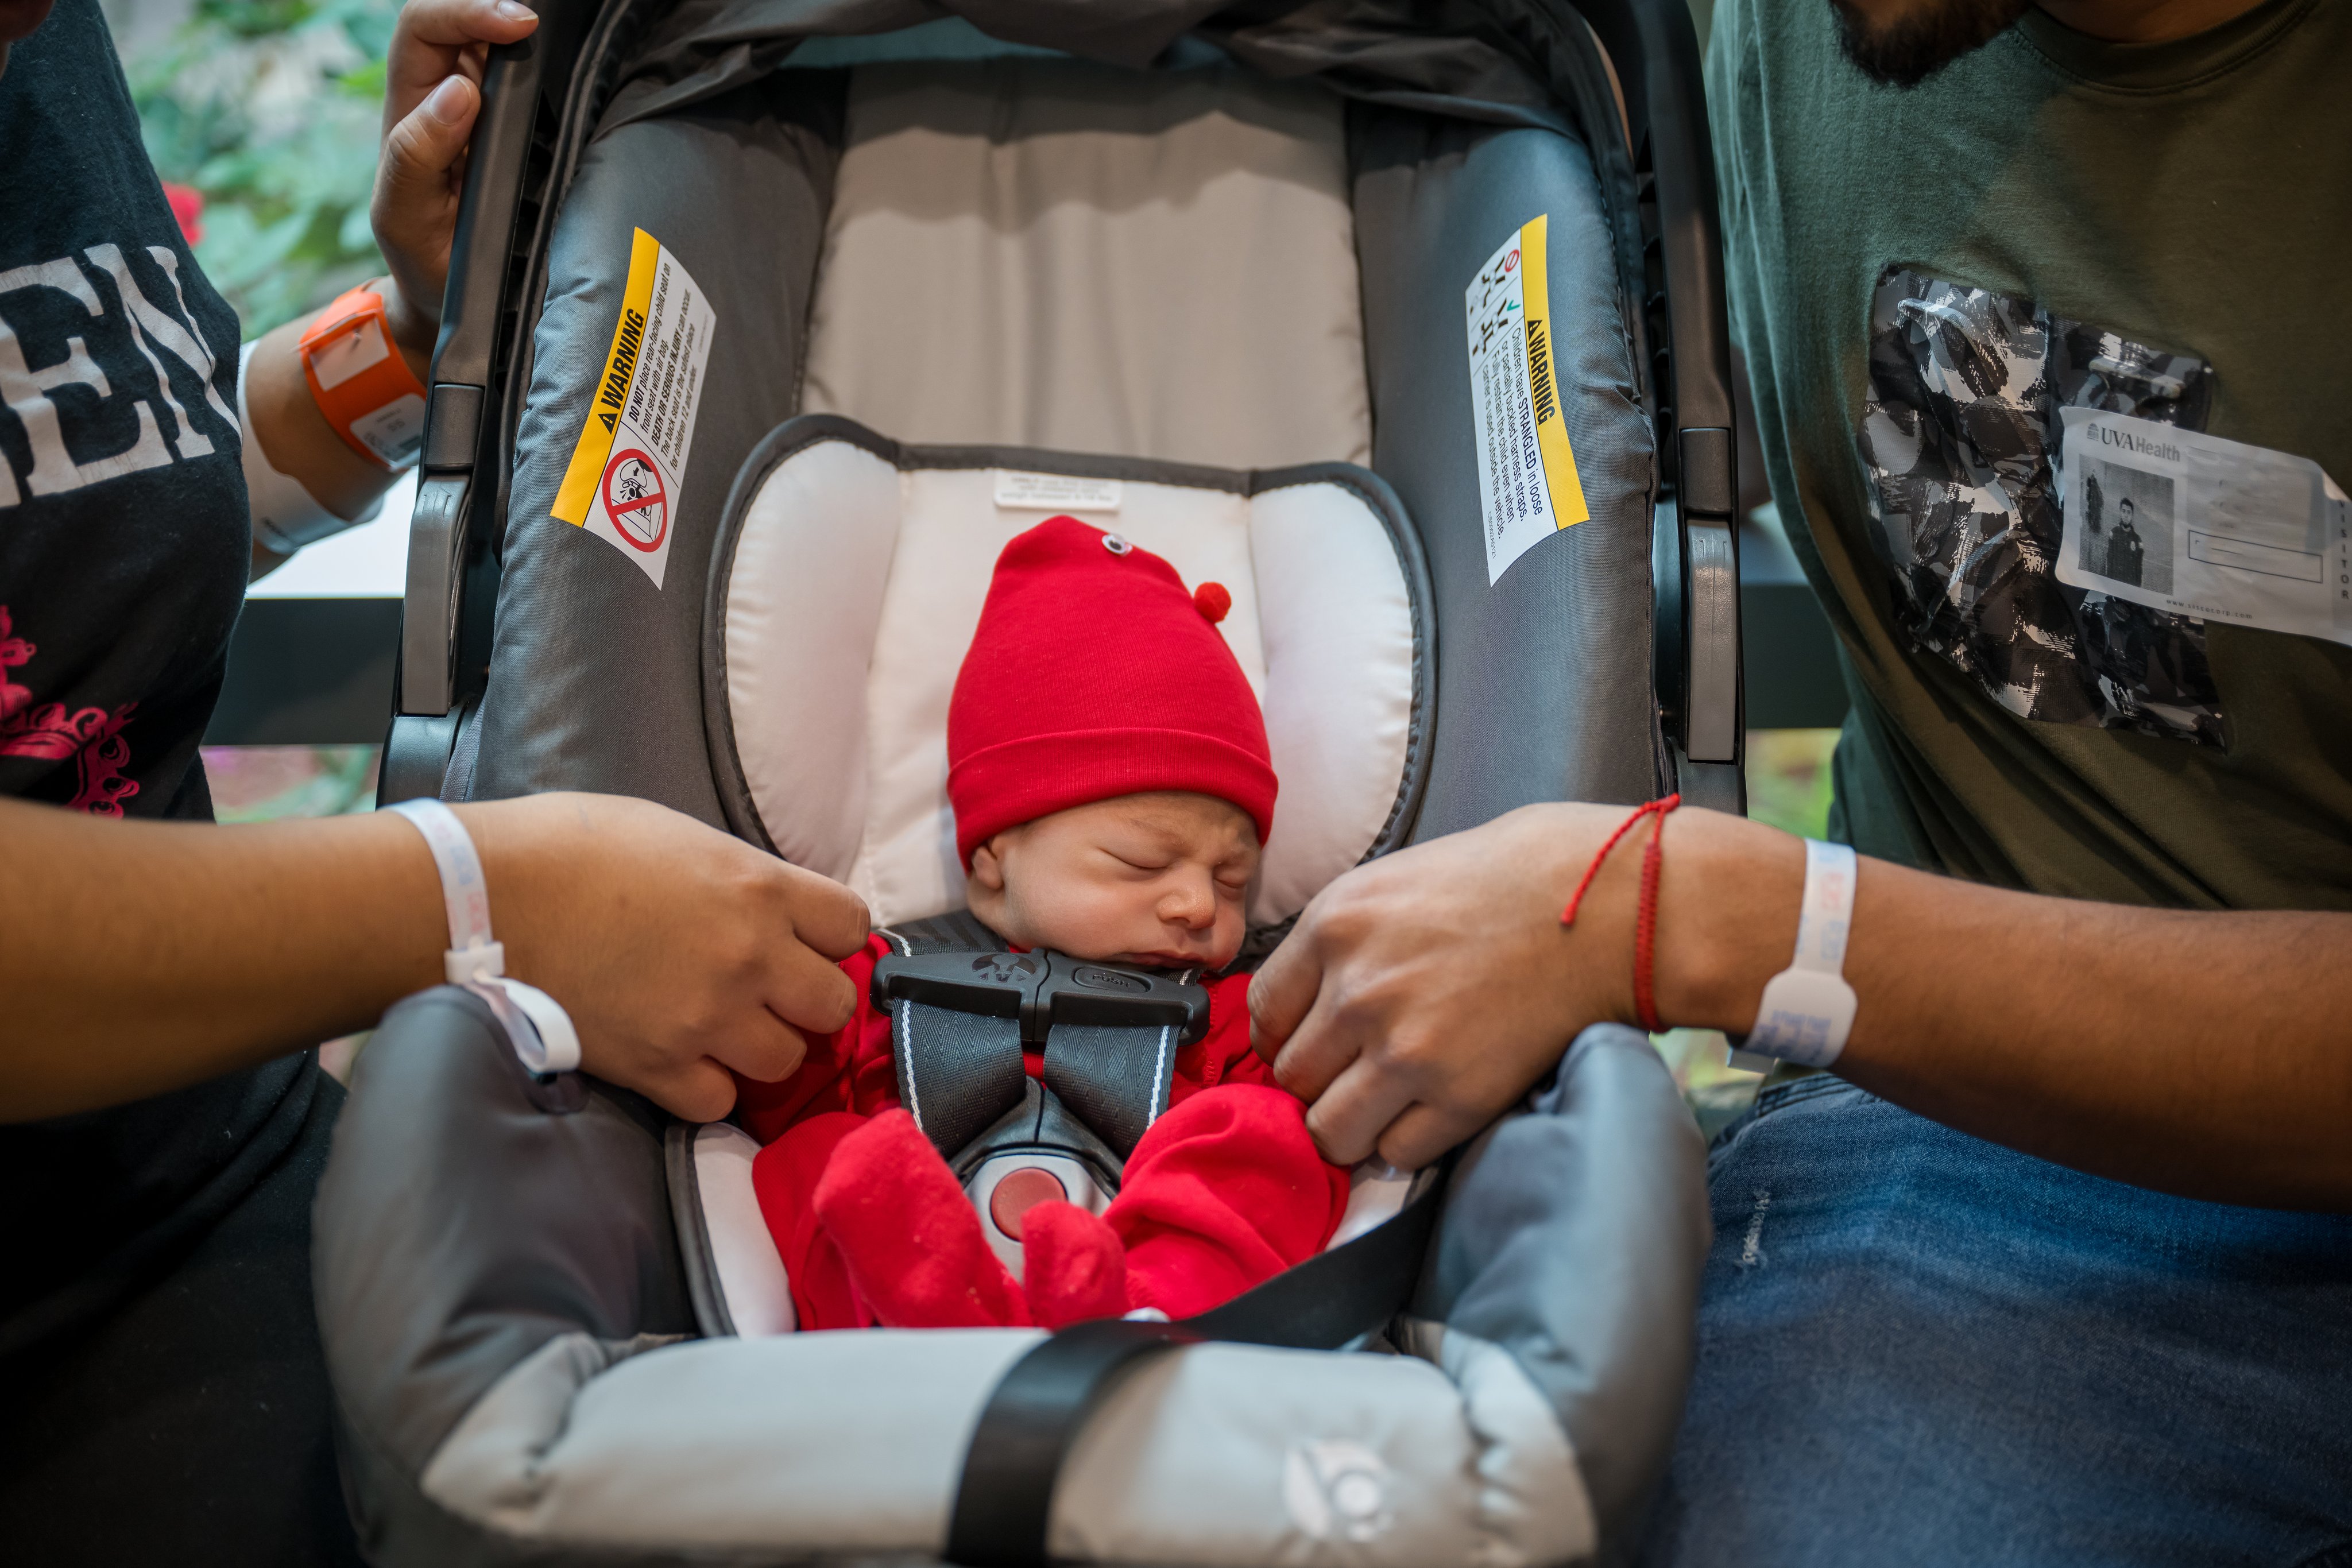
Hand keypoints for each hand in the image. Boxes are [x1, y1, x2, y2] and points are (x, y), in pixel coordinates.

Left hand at [370, 0, 539, 365]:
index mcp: (411, 106)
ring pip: (498, 45)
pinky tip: (576, 68)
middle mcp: (444, 97)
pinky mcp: (522, 133)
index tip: (520, 26)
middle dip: (497, 9)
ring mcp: (484, 114)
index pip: (425, 26)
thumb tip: (460, 91)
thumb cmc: (421, 261)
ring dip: (529, 35)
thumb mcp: (403, 215)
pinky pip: (533, 83)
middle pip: (462, 21)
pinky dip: (552, 64)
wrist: (450, 302)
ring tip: (565, 37)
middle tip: (545, 26)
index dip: (466, 11)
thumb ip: (415, 155)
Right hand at [458, 793, 869, 1121]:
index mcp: (758, 888)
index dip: (832, 937)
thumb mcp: (679, 836)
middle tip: (770, 992)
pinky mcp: (659, 1067)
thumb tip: (769, 907)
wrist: (486, 898)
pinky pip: (721, 1102)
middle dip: (807, 999)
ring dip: (762, 1047)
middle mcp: (749, 958)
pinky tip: (683, 1060)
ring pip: (786, 1060)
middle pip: (833, 1004)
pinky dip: (709, 1087)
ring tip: (724, 1028)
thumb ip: (739, 879)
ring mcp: (707, 1019)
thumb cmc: (572, 847)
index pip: (851, 925)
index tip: (807, 940)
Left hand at [1249, 803, 1783, 1168]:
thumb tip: (1301, 1006)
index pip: (1263, 1015)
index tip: (1313, 1043)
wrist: (1597, 903)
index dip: (1286, 1037)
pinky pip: (1398, 1151)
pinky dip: (1410, 1140)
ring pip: (1330, 1130)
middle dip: (1319, 1083)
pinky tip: (1434, 1108)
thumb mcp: (1390, 884)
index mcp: (1333, 927)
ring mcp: (1406, 1049)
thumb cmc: (1502, 883)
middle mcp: (1357, 991)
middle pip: (1291, 1078)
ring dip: (1354, 1125)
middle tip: (1356, 1074)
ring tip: (1387, 1104)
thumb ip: (1337, 944)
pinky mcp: (1458, 1096)